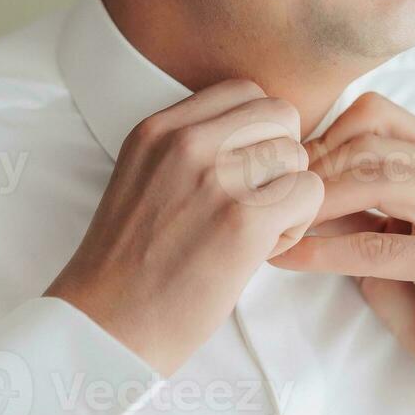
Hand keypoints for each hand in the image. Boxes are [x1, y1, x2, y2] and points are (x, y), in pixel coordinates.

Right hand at [45, 78, 323, 375]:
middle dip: (282, 154)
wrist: (106, 324)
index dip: (260, 127)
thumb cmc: (129, 262)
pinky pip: (307, 193)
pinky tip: (264, 247)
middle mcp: (186, 143)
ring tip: (258, 228)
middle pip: (279, 114)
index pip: (243, 91)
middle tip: (260, 196)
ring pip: (297, 155)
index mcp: (158, 129)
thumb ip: (190, 147)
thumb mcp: (143, 176)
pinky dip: (297, 224)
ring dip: (289, 193)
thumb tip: (255, 136)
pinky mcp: (244, 220)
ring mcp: (216, 178)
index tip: (249, 163)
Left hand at [268, 92, 414, 414]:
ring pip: (375, 182)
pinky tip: (290, 257)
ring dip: (317, 203)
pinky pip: (375, 246)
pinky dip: (323, 250)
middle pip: (371, 142)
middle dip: (314, 169)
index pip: (377, 114)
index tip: (290, 174)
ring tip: (280, 225)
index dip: (325, 137)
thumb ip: (355, 203)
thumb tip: (290, 175)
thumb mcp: (391, 238)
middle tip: (275, 200)